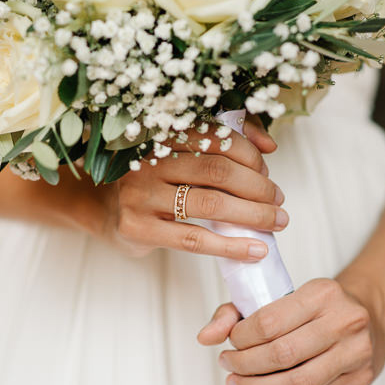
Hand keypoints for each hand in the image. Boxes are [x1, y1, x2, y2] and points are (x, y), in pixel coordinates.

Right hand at [101, 118, 285, 260]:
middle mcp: (148, 161)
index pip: (216, 137)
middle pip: (217, 170)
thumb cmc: (156, 180)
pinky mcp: (138, 228)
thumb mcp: (182, 154)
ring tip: (277, 221)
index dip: (249, 153)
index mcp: (161, 135)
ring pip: (210, 204)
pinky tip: (256, 249)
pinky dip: (231, 246)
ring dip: (253, 214)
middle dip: (258, 186)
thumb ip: (226, 140)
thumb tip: (269, 145)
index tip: (266, 171)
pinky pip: (194, 239)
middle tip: (278, 200)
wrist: (106, 210)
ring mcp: (141, 195)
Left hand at [197, 277, 384, 384]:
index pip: (269, 322)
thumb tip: (206, 336)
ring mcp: (356, 352)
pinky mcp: (361, 378)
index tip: (230, 341)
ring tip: (238, 384)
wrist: (371, 310)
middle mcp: (344, 321)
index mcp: (323, 294)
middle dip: (245, 365)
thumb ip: (237, 310)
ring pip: (298, 382)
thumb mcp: (283, 292)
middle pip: (281, 355)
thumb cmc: (321, 303)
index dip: (240, 338)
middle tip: (228, 364)